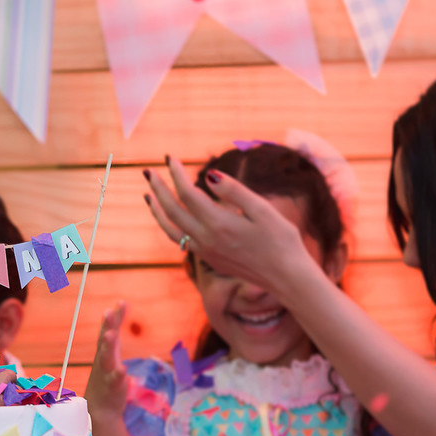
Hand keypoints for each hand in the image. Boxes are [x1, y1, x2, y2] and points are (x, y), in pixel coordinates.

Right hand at [84, 302, 127, 416]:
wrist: (98, 409)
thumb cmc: (105, 376)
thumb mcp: (110, 353)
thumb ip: (114, 334)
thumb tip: (119, 311)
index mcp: (104, 351)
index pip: (109, 330)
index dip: (115, 317)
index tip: (122, 302)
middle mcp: (103, 359)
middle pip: (104, 340)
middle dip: (107, 326)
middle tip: (108, 311)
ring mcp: (106, 372)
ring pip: (106, 358)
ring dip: (107, 346)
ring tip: (110, 334)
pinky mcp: (112, 387)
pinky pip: (114, 380)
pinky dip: (118, 374)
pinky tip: (123, 369)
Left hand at [145, 156, 312, 295]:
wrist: (287, 278)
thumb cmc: (281, 241)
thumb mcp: (263, 210)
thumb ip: (234, 191)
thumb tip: (209, 174)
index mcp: (219, 223)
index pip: (188, 193)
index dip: (177, 174)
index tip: (170, 157)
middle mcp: (206, 239)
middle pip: (172, 210)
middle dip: (159, 189)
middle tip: (149, 171)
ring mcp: (206, 252)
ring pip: (171, 229)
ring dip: (157, 210)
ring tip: (149, 195)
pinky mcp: (210, 260)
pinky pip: (181, 241)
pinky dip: (170, 226)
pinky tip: (171, 218)